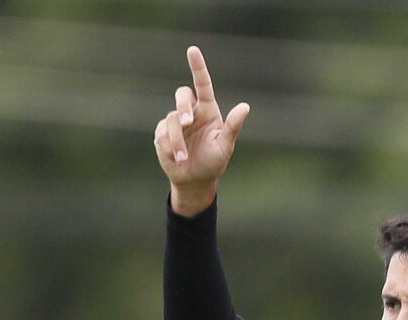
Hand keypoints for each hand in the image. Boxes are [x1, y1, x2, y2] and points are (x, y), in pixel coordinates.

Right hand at [153, 45, 248, 215]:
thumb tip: (245, 107)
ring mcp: (175, 122)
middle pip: (182, 94)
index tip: (192, 50)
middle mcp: (191, 112)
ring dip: (177, 140)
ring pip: (172, 120)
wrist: (195, 180)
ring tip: (184, 157)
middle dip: (183, 106)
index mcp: (207, 109)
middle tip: (188, 122)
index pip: (202, 83)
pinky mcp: (162, 134)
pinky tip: (176, 158)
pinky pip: (162, 134)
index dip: (197, 66)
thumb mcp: (225, 145)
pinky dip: (169, 147)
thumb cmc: (213, 161)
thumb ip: (233, 126)